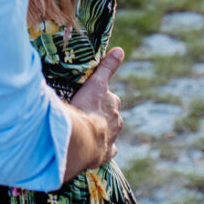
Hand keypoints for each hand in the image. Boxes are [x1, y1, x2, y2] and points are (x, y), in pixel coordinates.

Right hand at [68, 47, 124, 171]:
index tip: (90, 100)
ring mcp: (112, 138)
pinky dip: (102, 148)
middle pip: (110, 114)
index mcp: (112, 103)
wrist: (83, 139)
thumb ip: (107, 67)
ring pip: (108, 131)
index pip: (108, 97)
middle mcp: (116, 120)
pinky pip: (107, 150)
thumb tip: (120, 50)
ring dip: (99, 130)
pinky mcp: (106, 153)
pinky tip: (93, 149)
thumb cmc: (86, 108)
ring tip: (84, 130)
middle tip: (84, 113)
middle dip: (100, 114)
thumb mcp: (95, 83)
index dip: (99, 97)